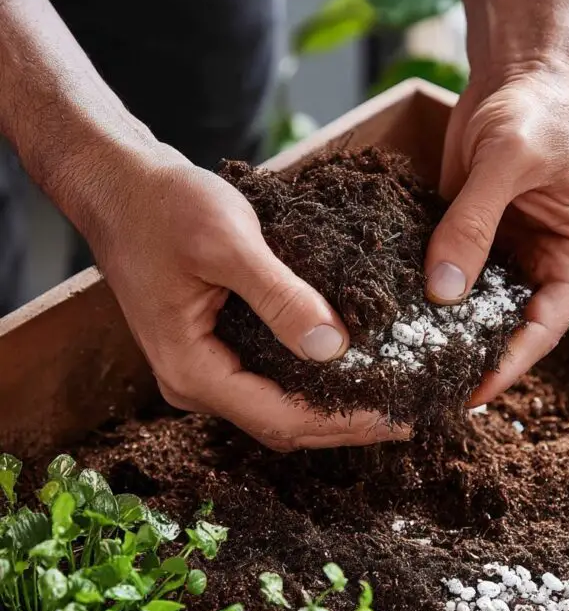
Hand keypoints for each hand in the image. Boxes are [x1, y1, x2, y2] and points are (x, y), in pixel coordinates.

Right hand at [90, 145, 408, 450]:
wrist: (119, 185)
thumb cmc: (164, 206)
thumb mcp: (229, 243)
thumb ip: (279, 297)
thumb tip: (333, 347)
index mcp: (192, 370)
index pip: (282, 418)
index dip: (345, 423)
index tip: (399, 417)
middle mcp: (193, 383)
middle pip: (282, 425)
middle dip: (345, 425)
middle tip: (407, 416)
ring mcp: (199, 370)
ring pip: (275, 409)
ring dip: (330, 408)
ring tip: (387, 399)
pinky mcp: (210, 350)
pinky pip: (266, 383)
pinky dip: (309, 384)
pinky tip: (347, 370)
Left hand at [425, 65, 568, 403]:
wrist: (517, 75)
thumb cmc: (533, 112)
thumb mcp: (506, 162)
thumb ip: (473, 224)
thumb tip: (443, 290)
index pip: (543, 328)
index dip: (507, 365)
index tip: (468, 393)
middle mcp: (544, 269)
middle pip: (508, 330)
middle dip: (470, 358)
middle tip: (423, 389)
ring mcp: (506, 260)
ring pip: (475, 312)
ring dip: (443, 334)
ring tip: (402, 366)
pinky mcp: (471, 245)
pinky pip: (449, 282)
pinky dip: (425, 300)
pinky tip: (392, 322)